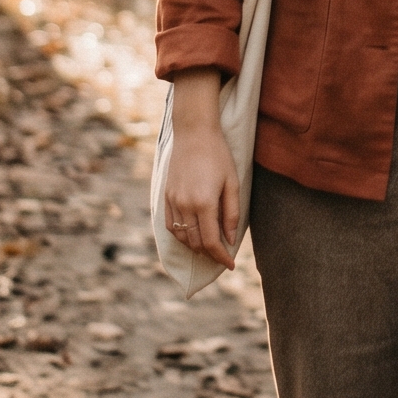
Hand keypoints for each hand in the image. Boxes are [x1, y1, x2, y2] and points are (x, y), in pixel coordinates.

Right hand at [161, 69, 241, 268]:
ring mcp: (173, 201)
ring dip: (194, 247)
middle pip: (194, 242)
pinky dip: (180, 235)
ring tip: (208, 248)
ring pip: (181, 236)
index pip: (210, 242)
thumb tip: (230, 240)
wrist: (194, 133)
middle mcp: (185, 205)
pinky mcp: (166, 196)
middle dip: (209, 254)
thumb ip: (231, 213)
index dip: (221, 257)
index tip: (230, 265)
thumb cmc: (218, 155)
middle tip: (222, 257)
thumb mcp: (232, 183)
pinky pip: (170, 225)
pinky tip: (190, 235)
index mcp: (204, 203)